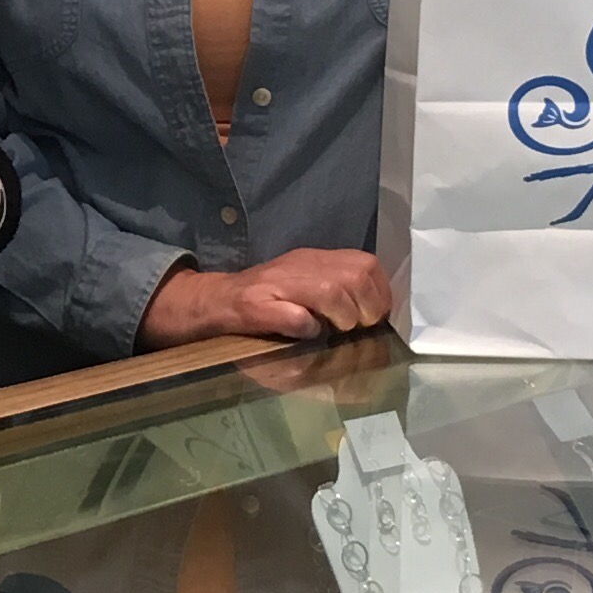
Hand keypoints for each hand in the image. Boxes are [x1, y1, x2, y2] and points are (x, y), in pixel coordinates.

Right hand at [137, 248, 392, 346]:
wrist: (213, 301)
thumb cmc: (266, 301)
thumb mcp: (305, 285)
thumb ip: (338, 290)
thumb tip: (378, 312)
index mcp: (314, 260)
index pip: (366, 264)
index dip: (379, 293)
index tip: (374, 314)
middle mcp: (298, 265)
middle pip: (354, 276)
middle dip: (364, 307)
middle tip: (354, 326)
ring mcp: (275, 284)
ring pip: (330, 291)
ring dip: (341, 317)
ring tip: (332, 329)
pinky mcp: (255, 306)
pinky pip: (295, 317)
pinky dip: (305, 328)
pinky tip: (302, 333)